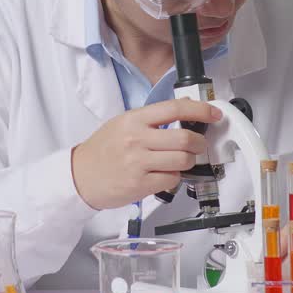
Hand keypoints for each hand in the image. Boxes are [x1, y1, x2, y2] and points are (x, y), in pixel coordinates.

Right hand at [70, 99, 220, 209]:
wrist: (80, 176)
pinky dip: (175, 177)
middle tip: (199, 144)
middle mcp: (136, 140)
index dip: (200, 110)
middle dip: (199, 143)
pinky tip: (166, 174)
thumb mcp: (122, 123)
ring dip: (189, 161)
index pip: (174, 109)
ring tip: (181, 160)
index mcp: (134, 120)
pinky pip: (172, 180)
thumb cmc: (102, 150)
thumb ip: (152, 118)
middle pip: (184, 138)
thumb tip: (184, 108)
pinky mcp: (140, 185)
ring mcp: (138, 163)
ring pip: (182, 160)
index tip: (213, 114)